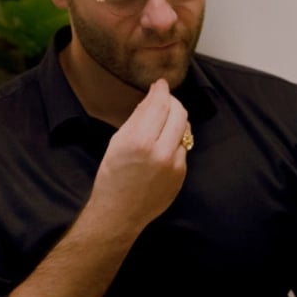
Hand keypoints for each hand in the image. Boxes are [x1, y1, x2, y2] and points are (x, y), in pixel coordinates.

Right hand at [92, 78, 188, 228]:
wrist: (119, 212)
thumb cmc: (112, 177)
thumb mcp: (117, 142)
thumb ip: (137, 119)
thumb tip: (152, 98)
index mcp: (139, 141)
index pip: (160, 105)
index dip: (161, 90)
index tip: (160, 84)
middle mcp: (161, 152)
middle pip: (179, 113)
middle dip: (172, 102)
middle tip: (163, 99)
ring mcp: (175, 165)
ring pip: (185, 129)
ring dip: (176, 120)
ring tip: (162, 121)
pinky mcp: (182, 175)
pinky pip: (183, 147)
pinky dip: (175, 140)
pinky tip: (162, 144)